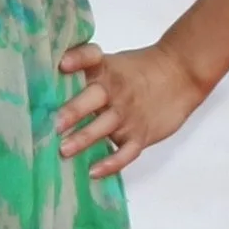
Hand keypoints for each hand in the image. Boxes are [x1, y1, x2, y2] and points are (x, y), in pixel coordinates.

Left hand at [56, 40, 209, 179]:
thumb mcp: (112, 63)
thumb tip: (48, 78)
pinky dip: (112, 162)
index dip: (77, 59)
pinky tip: (94, 171)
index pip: (90, 58)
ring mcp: (128, 114)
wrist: (180, 74)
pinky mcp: (142, 134)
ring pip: (105, 126)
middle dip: (74, 111)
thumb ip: (83, 71)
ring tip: (64, 150)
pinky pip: (127, 151)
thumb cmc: (138, 71)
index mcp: (105, 69)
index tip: (63, 64)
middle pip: (94, 97)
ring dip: (85, 138)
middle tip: (54, 124)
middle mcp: (115, 90)